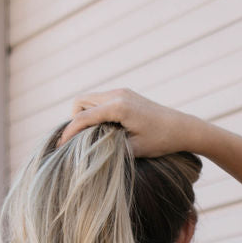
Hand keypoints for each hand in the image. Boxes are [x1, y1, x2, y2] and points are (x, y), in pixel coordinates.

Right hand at [57, 88, 196, 157]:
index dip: (68, 132)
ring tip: (90, 137)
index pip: (83, 117)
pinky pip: (100, 101)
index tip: (60, 147)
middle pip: (81, 102)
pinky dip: (95, 113)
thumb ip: (109, 147)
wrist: (182, 128)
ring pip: (89, 99)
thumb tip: (88, 150)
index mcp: (118, 107)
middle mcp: (117, 95)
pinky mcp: (125, 95)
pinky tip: (102, 130)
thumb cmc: (160, 142)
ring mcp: (121, 92)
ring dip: (85, 116)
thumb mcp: (133, 150)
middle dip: (75, 121)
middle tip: (78, 142)